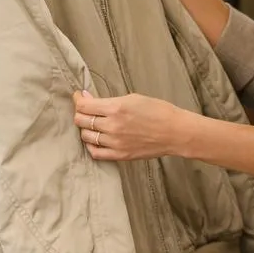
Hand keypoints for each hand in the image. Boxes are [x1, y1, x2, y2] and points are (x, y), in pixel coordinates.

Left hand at [73, 90, 190, 161]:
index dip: (78, 99)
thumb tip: (87, 97)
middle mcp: (112, 126)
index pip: (84, 105)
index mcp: (115, 108)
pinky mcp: (120, 155)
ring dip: (86, 129)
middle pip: (81, 121)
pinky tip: (95, 139)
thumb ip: (108, 100)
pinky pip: (95, 153)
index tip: (79, 96)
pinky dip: (91, 145)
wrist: (175, 132)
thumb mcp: (133, 98)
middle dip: (80, 113)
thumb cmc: (158, 111)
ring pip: (85, 136)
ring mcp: (115, 143)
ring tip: (92, 124)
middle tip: (85, 110)